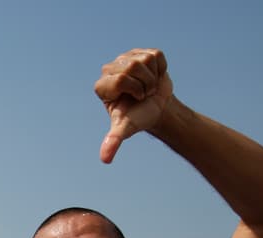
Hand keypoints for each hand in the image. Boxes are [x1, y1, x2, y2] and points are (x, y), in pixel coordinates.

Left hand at [94, 48, 173, 163]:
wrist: (157, 109)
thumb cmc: (138, 118)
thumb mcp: (126, 128)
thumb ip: (114, 140)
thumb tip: (105, 159)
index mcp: (102, 85)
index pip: (120, 79)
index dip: (133, 89)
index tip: (133, 99)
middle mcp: (110, 69)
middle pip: (132, 66)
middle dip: (143, 84)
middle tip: (142, 94)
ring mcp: (125, 58)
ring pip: (144, 59)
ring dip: (152, 76)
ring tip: (147, 86)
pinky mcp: (141, 52)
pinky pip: (155, 55)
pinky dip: (160, 68)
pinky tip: (154, 76)